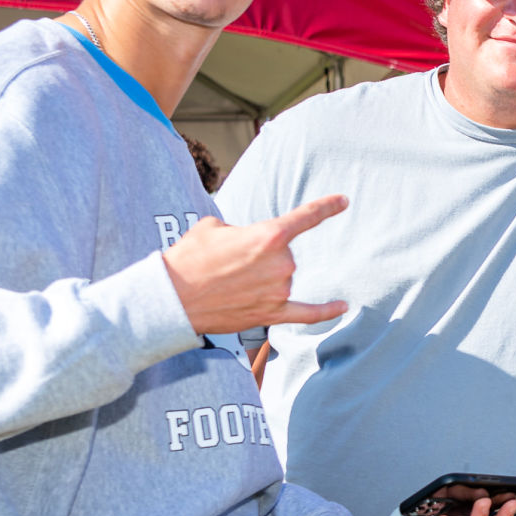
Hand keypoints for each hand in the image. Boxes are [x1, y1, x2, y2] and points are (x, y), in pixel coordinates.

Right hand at [163, 195, 349, 334]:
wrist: (172, 298)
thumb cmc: (189, 258)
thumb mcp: (213, 226)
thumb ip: (242, 230)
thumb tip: (249, 244)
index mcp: (268, 235)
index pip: (305, 217)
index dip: (326, 207)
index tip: (343, 201)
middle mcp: (281, 264)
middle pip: (282, 254)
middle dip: (257, 256)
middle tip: (225, 263)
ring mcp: (278, 291)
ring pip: (280, 278)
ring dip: (258, 279)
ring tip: (227, 282)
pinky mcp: (271, 314)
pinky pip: (306, 314)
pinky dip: (325, 311)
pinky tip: (342, 307)